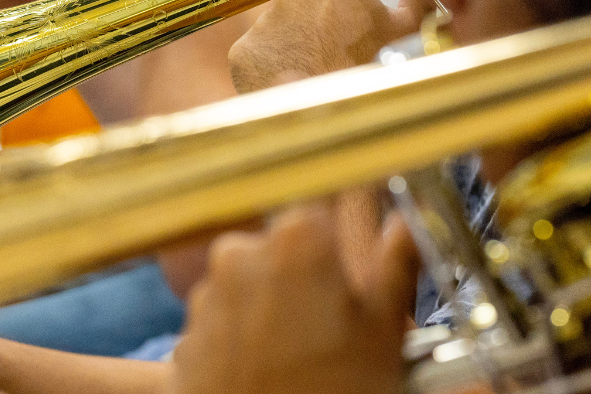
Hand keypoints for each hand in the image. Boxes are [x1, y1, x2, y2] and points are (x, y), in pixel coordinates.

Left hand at [167, 195, 418, 393]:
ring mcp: (205, 296)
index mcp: (295, 240)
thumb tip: (407, 225)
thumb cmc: (336, 391)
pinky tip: (268, 373)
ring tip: (303, 360)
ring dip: (271, 315)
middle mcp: (240, 254)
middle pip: (279, 253)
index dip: (334, 247)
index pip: (317, 215)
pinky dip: (242, 345)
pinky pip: (221, 328)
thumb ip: (396, 266)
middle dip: (301, 282)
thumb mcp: (384, 331)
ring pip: (248, 290)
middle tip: (331, 328)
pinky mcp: (184, 338)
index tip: (346, 274)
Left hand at [226, 0, 420, 92]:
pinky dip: (276, 65)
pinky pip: (260, 54)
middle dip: (316, 17)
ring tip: (319, 70)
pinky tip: (295, 81)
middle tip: (333, 44)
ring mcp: (264, 21)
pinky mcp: (244, 50)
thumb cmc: (369, 72)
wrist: (326, 115)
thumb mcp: (404, 29)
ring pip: (281, 28)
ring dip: (298, 44)